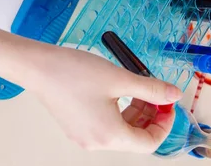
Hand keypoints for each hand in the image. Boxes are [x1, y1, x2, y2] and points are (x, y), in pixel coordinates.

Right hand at [0, 17, 182, 151]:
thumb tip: (173, 94)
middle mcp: (96, 143)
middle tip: (155, 93)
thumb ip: (151, 89)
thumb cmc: (74, 72)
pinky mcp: (74, 127)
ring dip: (133, 113)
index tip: (167, 104)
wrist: (37, 67)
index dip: (164, 124)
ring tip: (135, 88)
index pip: (149, 143)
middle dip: (149, 117)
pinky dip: (116, 113)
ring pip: (119, 132)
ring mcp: (83, 137)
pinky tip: (115, 92)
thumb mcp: (120, 78)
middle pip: (134, 138)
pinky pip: (104, 126)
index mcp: (110, 136)